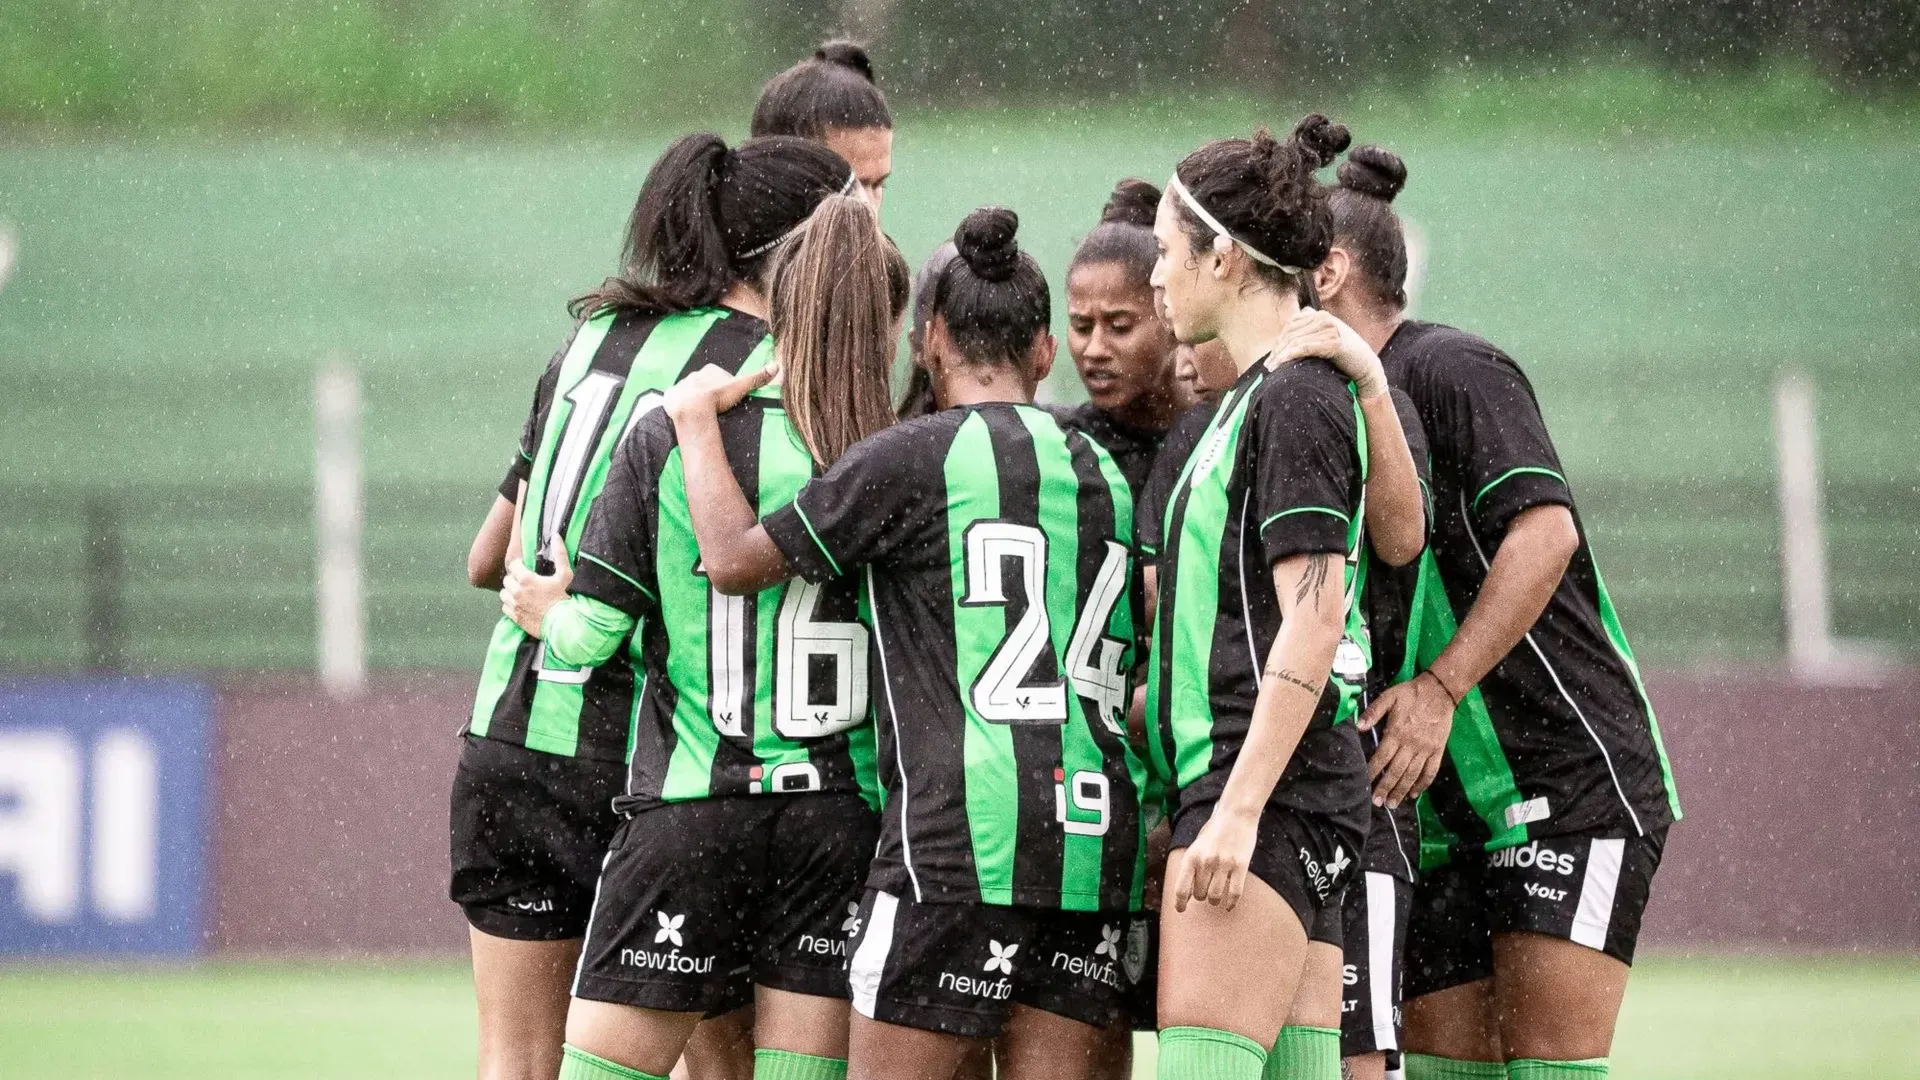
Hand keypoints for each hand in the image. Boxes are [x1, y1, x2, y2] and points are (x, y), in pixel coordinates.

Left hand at [500, 544, 572, 637]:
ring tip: (520, 592)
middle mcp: (517, 592)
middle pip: (507, 580)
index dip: (519, 565)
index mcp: (527, 579)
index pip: (513, 565)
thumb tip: (556, 536)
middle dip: (514, 578)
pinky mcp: (516, 618)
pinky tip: (520, 604)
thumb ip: (560, 554)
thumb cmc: (566, 598)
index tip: (526, 568)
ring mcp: (515, 606)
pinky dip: (510, 605)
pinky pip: (505, 608)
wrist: (565, 625)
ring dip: (510, 591)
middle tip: (525, 581)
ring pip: (503, 594)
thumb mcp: (566, 574)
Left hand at [663, 362, 778, 422]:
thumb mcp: (741, 386)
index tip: (727, 398)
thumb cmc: (719, 397)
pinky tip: (686, 414)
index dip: (725, 387)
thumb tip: (778, 366)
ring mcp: (681, 385)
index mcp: (710, 370)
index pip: (720, 375)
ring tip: (702, 413)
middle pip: (704, 383)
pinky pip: (675, 399)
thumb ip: (758, 377)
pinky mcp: (670, 396)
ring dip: (694, 399)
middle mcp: (694, 374)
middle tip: (716, 407)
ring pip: (689, 391)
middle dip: (709, 392)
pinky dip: (679, 405)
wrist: (694, 408)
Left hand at [1172, 805, 1258, 912]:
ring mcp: (1224, 865)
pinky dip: (1231, 903)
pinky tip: (1229, 905)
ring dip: (1215, 901)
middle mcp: (1206, 862)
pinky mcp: (1240, 866)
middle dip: (1202, 896)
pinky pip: (1234, 893)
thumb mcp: (1197, 845)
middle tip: (1205, 891)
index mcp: (1191, 857)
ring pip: (1216, 897)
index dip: (1180, 903)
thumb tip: (1187, 891)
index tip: (1181, 910)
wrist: (1236, 814)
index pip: (1181, 888)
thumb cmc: (1215, 830)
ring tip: (1216, 898)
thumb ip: (1192, 866)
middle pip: (1200, 895)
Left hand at [1266, 308, 1387, 398]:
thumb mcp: (1327, 336)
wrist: (1366, 366)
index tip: (1271, 357)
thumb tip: (1298, 319)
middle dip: (1277, 349)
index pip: (1291, 326)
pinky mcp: (1334, 342)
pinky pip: (1305, 347)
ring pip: (1296, 340)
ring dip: (1281, 355)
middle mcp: (1324, 318)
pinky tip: (1282, 363)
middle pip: (1291, 333)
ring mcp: (1329, 328)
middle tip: (1268, 366)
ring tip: (1272, 368)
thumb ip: (1312, 328)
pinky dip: (1291, 355)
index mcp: (1320, 315)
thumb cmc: (1344, 355)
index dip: (1279, 341)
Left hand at [1358, 672, 1455, 807]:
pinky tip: (1415, 794)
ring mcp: (1426, 749)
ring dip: (1402, 791)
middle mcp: (1411, 744)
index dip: (1372, 772)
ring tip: (1392, 804)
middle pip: (1396, 771)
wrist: (1440, 691)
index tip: (1363, 784)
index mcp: (1397, 732)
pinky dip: (1423, 784)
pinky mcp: (1438, 750)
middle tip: (1376, 803)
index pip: (1381, 757)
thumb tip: (1358, 727)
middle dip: (1385, 788)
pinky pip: (1431, 771)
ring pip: (1412, 774)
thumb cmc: (1411, 693)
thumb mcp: (1389, 696)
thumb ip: (1373, 711)